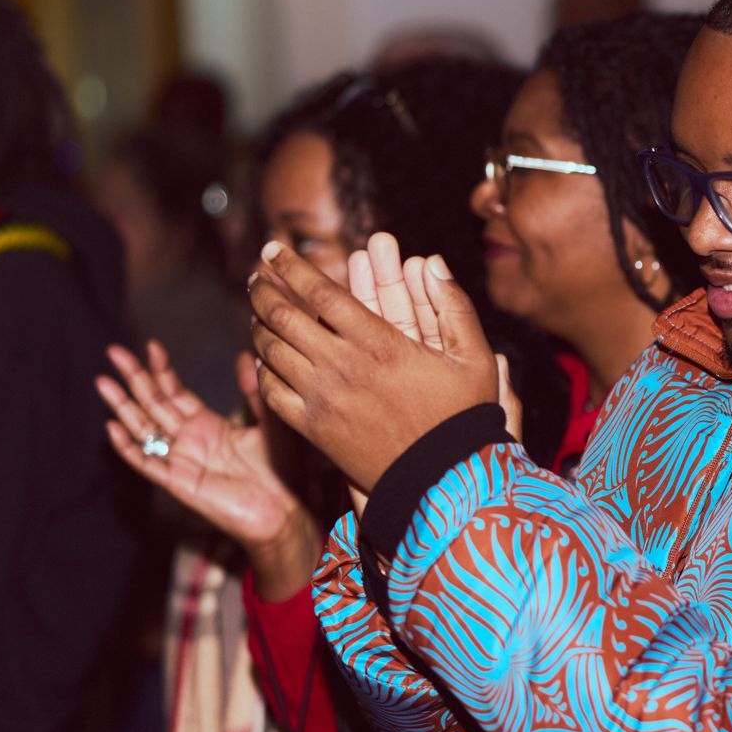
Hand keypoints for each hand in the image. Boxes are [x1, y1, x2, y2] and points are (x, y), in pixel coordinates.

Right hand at [97, 341, 320, 598]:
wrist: (286, 511)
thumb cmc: (282, 471)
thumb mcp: (271, 422)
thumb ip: (255, 392)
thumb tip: (247, 353)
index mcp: (208, 425)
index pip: (176, 392)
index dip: (162, 370)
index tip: (151, 345)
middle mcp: (189, 441)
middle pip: (153, 404)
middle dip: (134, 378)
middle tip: (113, 350)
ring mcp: (181, 461)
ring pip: (143, 428)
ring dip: (123, 406)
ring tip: (103, 381)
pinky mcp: (179, 483)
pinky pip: (147, 464)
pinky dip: (129, 447)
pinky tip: (113, 427)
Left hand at [249, 237, 498, 498]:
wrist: (441, 483)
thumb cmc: (462, 418)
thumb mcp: (475, 359)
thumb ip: (455, 307)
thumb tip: (435, 263)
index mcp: (379, 343)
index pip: (320, 292)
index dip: (291, 266)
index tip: (273, 248)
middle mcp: (342, 366)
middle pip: (284, 316)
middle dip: (264, 290)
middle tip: (257, 277)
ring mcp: (323, 399)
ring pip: (271, 351)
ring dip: (258, 326)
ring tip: (256, 311)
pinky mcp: (313, 429)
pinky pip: (272, 392)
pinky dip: (262, 370)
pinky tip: (264, 359)